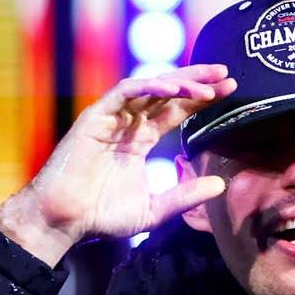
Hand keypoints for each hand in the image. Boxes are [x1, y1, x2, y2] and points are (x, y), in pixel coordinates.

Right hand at [0, 64, 235, 264]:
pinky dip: (148, 87)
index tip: (229, 91)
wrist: (65, 220)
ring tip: (207, 84)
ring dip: (178, 82)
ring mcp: (111, 118)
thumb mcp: (155, 209)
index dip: (201, 99)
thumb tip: (220, 184)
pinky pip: (124, 93)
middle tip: (226, 74)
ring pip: (148, 88)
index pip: (175, 111)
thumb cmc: (102, 216)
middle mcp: (127, 124)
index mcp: (140, 140)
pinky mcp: (95, 118)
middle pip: (167, 93)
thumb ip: (185, 195)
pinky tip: (172, 89)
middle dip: (197, 81)